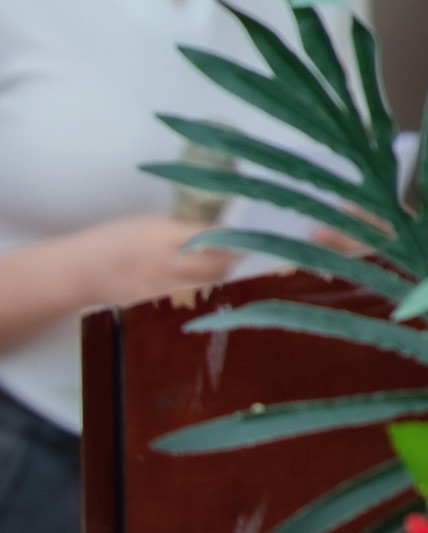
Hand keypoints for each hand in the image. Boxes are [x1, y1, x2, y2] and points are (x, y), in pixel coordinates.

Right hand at [65, 216, 236, 311]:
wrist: (76, 271)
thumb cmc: (113, 241)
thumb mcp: (149, 224)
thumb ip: (183, 230)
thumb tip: (221, 233)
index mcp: (163, 235)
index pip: (213, 238)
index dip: (234, 240)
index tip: (245, 239)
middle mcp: (164, 263)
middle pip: (216, 267)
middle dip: (231, 262)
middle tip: (237, 258)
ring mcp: (158, 289)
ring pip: (206, 288)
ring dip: (219, 281)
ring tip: (221, 274)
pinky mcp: (151, 308)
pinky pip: (186, 305)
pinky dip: (198, 298)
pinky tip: (201, 293)